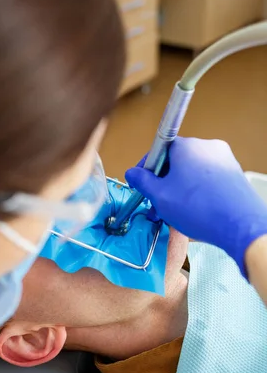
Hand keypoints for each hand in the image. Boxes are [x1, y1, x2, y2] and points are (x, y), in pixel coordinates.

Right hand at [125, 137, 266, 275]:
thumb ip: (142, 182)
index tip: (142, 184)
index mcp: (187, 146)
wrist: (240, 225)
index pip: (159, 150)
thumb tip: (132, 173)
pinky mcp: (234, 175)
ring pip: (192, 172)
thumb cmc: (200, 209)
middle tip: (157, 203)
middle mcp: (207, 147)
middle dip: (164, 183)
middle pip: (176, 162)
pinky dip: (198, 192)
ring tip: (175, 212)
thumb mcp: (160, 196)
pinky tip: (194, 211)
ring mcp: (224, 160)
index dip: (147, 169)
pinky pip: (208, 180)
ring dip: (180, 189)